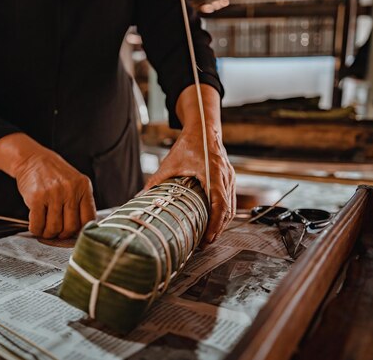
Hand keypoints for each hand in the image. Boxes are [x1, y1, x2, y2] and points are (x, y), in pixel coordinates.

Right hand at [0, 133, 95, 238]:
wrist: (32, 159)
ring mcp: (53, 194)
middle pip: (71, 227)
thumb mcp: (74, 182)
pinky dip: (36, 230)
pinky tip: (36, 225)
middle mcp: (70, 190)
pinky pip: (38, 224)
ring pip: (54, 228)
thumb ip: (80, 202)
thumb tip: (80, 230)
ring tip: (45, 228)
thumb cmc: (53, 174)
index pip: (88, 219)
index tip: (73, 231)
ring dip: (48, 233)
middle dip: (62, 234)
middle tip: (57, 232)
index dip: (80, 230)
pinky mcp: (36, 198)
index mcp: (83, 186)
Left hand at [145, 84, 235, 242]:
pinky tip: (213, 222)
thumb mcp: (170, 163)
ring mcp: (230, 178)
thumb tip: (141, 196)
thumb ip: (156, 180)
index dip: (215, 224)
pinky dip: (223, 214)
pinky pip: (230, 201)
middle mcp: (225, 176)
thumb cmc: (188, 144)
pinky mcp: (229, 178)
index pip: (220, 204)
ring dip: (221, 224)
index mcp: (213, 173)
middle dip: (217, 229)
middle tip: (204, 243)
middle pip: (228, 210)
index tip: (207, 238)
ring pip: (231, 207)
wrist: (203, 128)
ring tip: (208, 237)